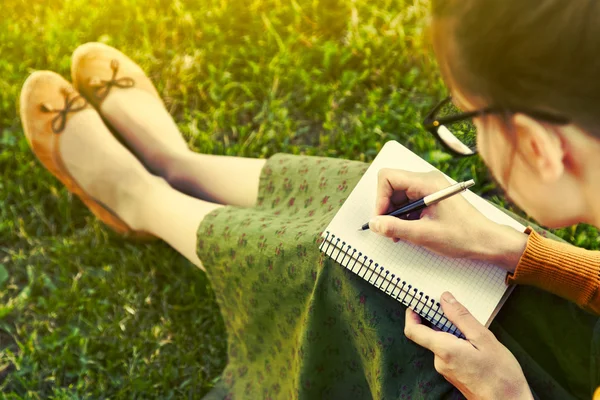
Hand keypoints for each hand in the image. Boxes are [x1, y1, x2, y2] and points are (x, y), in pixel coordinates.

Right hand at [370, 169, 527, 271]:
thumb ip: (395, 228)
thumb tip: (374, 224)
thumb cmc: (462, 236)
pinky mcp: (430, 197)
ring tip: (399, 234)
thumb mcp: (424, 234)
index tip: (382, 219)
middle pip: (391, 186)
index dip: (379, 198)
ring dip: (394, 215)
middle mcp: (426, 180)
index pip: (388, 177)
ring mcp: (428, 188)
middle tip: (388, 230)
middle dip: (386, 208)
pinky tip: (407, 231)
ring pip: (398, 195)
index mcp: (426, 183)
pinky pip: (408, 201)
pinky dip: (403, 216)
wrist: (487, 241)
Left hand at [405, 292, 532, 399]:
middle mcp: (439, 361)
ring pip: (441, 343)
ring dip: (452, 333)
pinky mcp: (453, 374)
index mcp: (444, 350)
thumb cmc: (501, 375)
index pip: (413, 330)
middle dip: (440, 321)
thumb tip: (445, 299)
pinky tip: (474, 344)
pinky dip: (456, 343)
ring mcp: (445, 370)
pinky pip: (448, 352)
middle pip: (429, 334)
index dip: (411, 314)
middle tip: (456, 310)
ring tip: (473, 330)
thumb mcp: (484, 338)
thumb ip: (461, 317)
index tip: (418, 302)